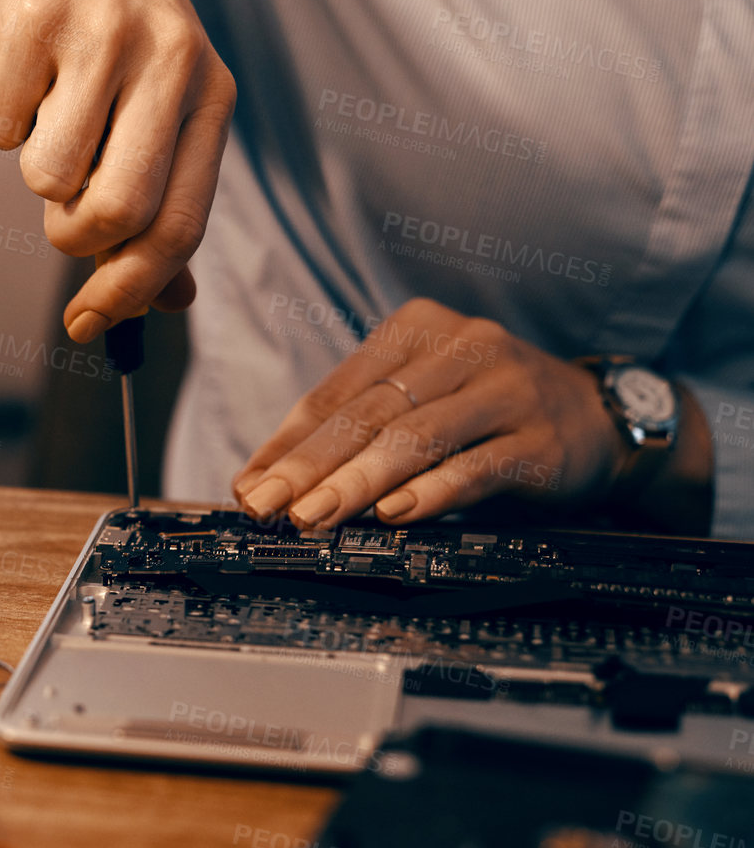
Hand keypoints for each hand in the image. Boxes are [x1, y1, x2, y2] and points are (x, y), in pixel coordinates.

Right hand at [0, 0, 235, 341]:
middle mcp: (171, 63)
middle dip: (73, 240)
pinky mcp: (34, 18)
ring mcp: (103, 36)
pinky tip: (19, 71)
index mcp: (211, 93)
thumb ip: (166, 193)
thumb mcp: (162, 96)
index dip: (129, 293)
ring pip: (48, 179)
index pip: (180, 229)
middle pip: (116, 216)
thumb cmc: (111, 14)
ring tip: (46, 115)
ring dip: (33, 168)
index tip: (87, 325)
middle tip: (60, 217)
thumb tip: (168, 303)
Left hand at [230, 297, 688, 530]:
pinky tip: (395, 514)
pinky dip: (432, 492)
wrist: (599, 416)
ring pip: (417, 438)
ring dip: (358, 482)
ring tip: (314, 517)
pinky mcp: (542, 438)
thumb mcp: (417, 400)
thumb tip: (264, 479)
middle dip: (310, 467)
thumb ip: (350, 430)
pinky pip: (477, 466)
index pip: (336, 392)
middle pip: (369, 414)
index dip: (287, 443)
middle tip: (268, 507)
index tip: (249, 486)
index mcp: (416, 330)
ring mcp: (506, 389)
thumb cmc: (483, 409)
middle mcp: (462, 348)